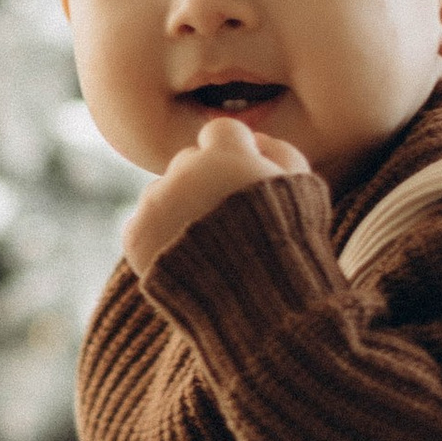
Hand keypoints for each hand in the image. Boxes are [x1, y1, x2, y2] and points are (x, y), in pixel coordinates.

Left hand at [122, 118, 310, 279]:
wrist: (261, 308)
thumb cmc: (290, 247)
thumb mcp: (305, 191)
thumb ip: (281, 153)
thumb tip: (254, 139)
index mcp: (226, 155)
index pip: (220, 132)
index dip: (234, 153)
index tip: (241, 179)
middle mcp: (184, 173)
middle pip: (188, 163)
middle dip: (204, 183)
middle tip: (227, 222)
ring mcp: (155, 205)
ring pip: (162, 194)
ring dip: (179, 211)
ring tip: (209, 249)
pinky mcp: (136, 237)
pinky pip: (142, 226)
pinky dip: (158, 241)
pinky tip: (188, 262)